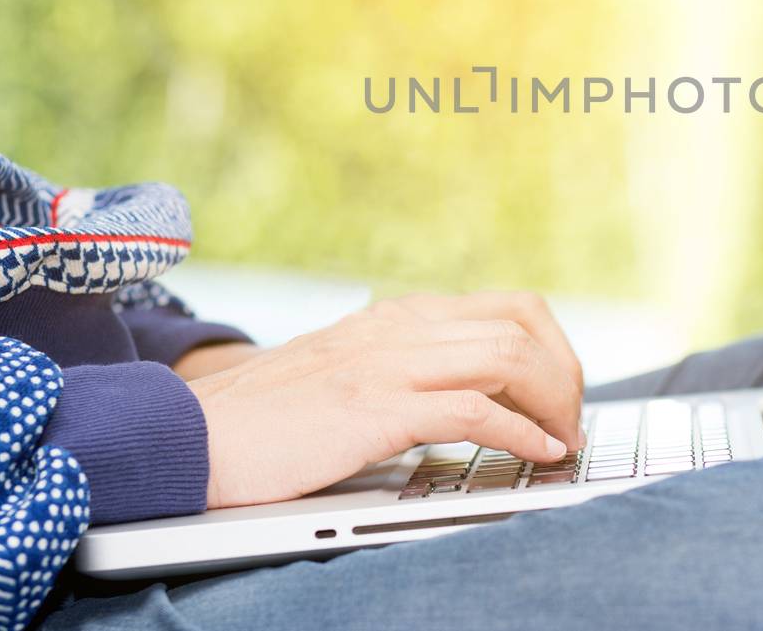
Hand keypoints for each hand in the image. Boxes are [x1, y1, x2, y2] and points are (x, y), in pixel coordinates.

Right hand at [187, 291, 585, 508]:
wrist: (189, 435)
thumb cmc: (267, 420)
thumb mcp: (349, 376)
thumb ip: (404, 374)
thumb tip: (474, 404)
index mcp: (399, 317)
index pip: (511, 307)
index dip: (556, 350)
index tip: (565, 397)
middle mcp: (400, 326)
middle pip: (524, 324)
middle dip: (567, 376)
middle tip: (573, 425)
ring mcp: (387, 362)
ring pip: (509, 357)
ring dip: (554, 402)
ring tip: (564, 442)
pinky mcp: (372, 406)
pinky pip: (472, 408)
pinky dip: (520, 433)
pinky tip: (536, 455)